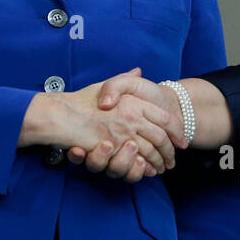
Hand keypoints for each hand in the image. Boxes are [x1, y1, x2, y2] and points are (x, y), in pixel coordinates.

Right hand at [30, 70, 178, 182]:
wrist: (59, 114)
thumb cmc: (82, 100)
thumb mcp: (106, 84)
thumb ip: (124, 80)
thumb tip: (138, 70)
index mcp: (134, 101)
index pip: (165, 118)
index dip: (176, 131)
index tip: (180, 141)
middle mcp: (131, 117)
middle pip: (161, 138)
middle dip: (169, 152)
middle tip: (172, 161)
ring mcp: (122, 133)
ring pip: (149, 152)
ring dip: (157, 162)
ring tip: (160, 167)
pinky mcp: (112, 149)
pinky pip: (133, 161)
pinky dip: (141, 168)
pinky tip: (144, 170)